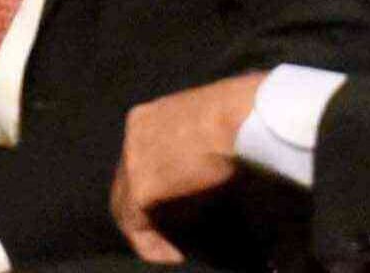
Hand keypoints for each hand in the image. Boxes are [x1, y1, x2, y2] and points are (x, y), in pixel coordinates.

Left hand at [112, 72, 265, 263]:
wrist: (243, 116)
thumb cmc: (241, 113)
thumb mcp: (212, 123)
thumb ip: (200, 142)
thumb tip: (212, 165)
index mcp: (148, 116)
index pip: (139, 157)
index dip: (154, 185)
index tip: (173, 205)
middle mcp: (134, 134)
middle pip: (127, 181)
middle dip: (146, 209)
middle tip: (167, 232)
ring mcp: (132, 159)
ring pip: (126, 205)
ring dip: (148, 229)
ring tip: (171, 250)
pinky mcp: (141, 186)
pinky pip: (136, 225)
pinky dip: (152, 245)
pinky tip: (172, 255)